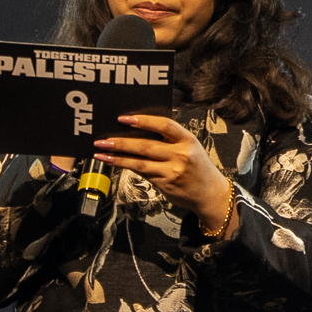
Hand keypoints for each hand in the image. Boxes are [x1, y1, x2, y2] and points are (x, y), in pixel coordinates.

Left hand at [95, 114, 237, 231]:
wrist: (209, 193)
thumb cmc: (197, 166)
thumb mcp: (190, 146)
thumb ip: (170, 138)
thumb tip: (138, 129)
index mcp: (188, 139)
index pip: (164, 125)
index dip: (144, 121)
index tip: (124, 118)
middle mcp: (181, 155)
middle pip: (146, 145)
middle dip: (121, 142)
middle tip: (103, 140)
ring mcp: (172, 171)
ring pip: (139, 162)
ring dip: (118, 157)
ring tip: (101, 153)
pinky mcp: (165, 184)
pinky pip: (141, 173)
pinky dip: (126, 166)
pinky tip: (114, 163)